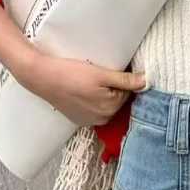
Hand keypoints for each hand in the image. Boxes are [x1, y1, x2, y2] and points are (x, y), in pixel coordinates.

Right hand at [15, 50, 146, 126]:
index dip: (121, 78)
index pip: (127, 91)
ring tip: (88, 80)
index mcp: (111, 108)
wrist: (42, 78)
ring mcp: (90, 121)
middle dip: (112, 86)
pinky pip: (93, 109)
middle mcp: (103, 119)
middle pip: (116, 99)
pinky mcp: (79, 119)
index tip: (111, 68)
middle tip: (97, 73)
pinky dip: (90, 100)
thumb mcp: (101, 73)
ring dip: (102, 93)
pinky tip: (81, 90)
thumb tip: (147, 81)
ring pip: (105, 104)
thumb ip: (125, 80)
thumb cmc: (71, 73)